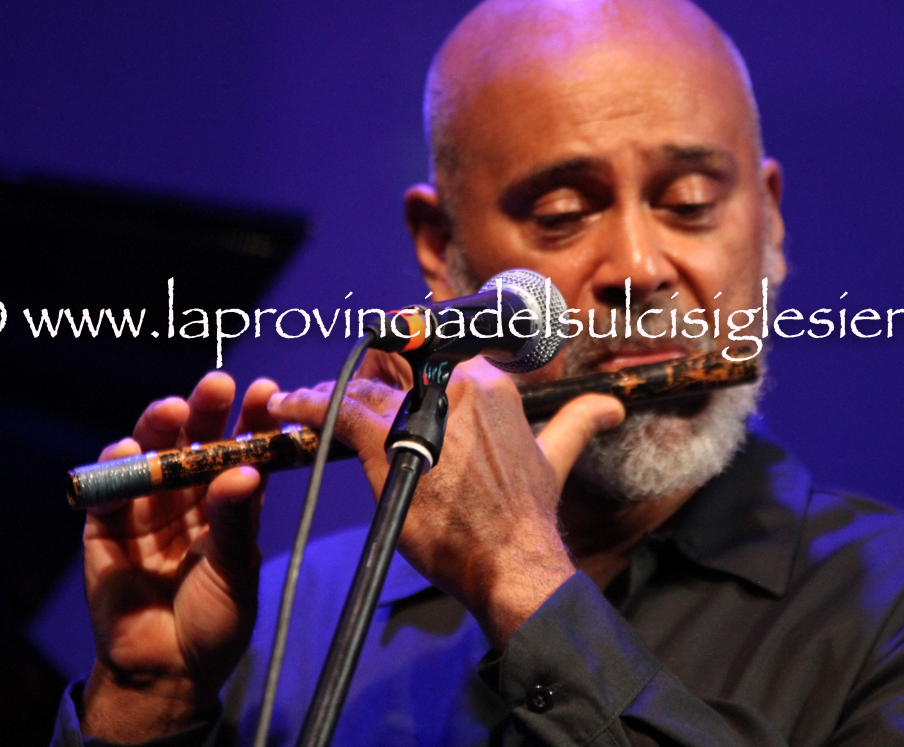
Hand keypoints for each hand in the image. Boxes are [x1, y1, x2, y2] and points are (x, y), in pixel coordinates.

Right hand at [81, 372, 279, 742]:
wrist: (168, 669)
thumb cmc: (215, 618)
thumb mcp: (234, 569)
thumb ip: (234, 521)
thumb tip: (244, 470)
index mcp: (230, 499)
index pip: (242, 448)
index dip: (252, 419)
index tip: (265, 392)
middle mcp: (190, 494)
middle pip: (195, 440)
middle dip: (205, 409)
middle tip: (218, 384)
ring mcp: (148, 506)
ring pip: (152, 453)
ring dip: (159, 426)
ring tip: (173, 409)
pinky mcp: (108, 525)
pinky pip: (110, 489)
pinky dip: (116, 468)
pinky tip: (129, 450)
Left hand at [269, 352, 623, 647]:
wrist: (512, 559)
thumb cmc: (527, 514)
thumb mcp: (554, 456)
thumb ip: (578, 421)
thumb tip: (611, 407)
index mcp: (489, 381)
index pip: (434, 344)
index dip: (407, 351)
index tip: (393, 364)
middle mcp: (456, 383)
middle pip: (393, 356)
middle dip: (370, 369)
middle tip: (353, 388)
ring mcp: (421, 409)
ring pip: (363, 381)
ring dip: (333, 389)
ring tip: (311, 400)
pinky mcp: (389, 439)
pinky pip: (337, 409)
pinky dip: (309, 405)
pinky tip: (292, 408)